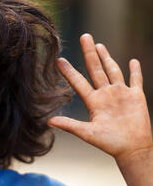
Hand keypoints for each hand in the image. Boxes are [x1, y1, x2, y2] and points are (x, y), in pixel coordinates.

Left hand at [47, 34, 152, 163]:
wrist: (131, 149)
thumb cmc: (109, 143)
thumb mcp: (87, 133)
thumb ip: (70, 125)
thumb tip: (49, 121)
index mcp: (93, 101)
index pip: (79, 82)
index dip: (69, 71)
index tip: (59, 59)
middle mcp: (105, 94)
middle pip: (96, 68)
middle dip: (89, 52)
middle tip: (84, 36)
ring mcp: (121, 94)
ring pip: (112, 71)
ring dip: (106, 57)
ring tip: (98, 45)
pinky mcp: (136, 97)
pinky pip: (136, 80)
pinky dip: (135, 71)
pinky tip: (132, 61)